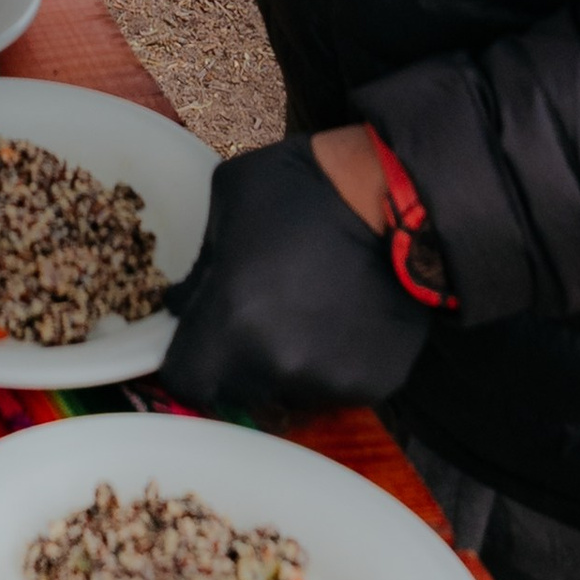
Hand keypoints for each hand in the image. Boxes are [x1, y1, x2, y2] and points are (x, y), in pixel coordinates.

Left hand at [160, 135, 436, 415]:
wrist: (396, 197)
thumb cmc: (301, 188)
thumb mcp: (227, 204)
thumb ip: (200, 266)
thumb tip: (184, 305)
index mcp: (232, 322)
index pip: (188, 380)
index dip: (190, 360)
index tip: (203, 340)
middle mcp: (279, 364)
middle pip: (239, 390)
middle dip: (239, 362)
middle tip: (260, 318)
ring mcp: (330, 381)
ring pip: (290, 391)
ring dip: (289, 363)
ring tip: (309, 313)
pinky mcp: (373, 384)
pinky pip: (336, 387)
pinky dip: (333, 363)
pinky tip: (344, 318)